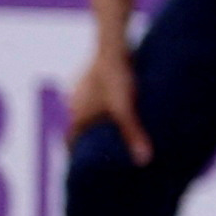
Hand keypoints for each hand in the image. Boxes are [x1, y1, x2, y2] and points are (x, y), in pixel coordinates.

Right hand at [65, 39, 148, 165]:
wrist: (111, 47)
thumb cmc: (117, 80)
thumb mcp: (126, 111)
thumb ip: (133, 136)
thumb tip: (144, 161)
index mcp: (76, 116)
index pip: (70, 143)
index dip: (76, 155)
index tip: (84, 167)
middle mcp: (71, 105)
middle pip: (75, 128)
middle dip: (86, 140)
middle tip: (99, 151)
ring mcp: (77, 90)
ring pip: (81, 111)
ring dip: (91, 121)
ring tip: (107, 130)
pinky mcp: (86, 78)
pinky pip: (89, 97)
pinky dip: (97, 106)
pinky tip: (110, 105)